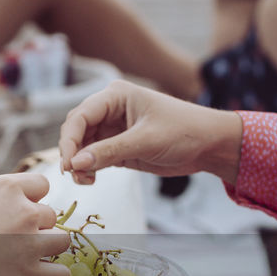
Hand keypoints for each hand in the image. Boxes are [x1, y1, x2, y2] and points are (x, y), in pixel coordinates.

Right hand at [0, 172, 71, 275]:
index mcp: (5, 187)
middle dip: (38, 227)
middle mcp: (22, 210)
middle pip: (51, 215)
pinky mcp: (29, 272)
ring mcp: (29, 241)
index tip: (18, 213)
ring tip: (29, 257)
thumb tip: (3, 212)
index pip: (42, 184)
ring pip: (62, 240)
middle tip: (16, 241)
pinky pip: (61, 273)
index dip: (32, 200)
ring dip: (49, 249)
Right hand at [58, 80, 243, 184]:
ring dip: (78, 164)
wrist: (208, 145)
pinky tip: (91, 179)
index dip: (69, 140)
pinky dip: (87, 169)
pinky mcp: (117, 147)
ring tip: (85, 180)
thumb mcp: (146, 141)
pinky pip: (93, 157)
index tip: (68, 163)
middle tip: (73, 174)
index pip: (80, 116)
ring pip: (81, 146)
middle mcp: (109, 109)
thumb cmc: (184, 131)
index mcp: (115, 95)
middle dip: (71, 152)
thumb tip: (75, 164)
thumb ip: (109, 152)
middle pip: (76, 130)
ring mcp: (112, 129)